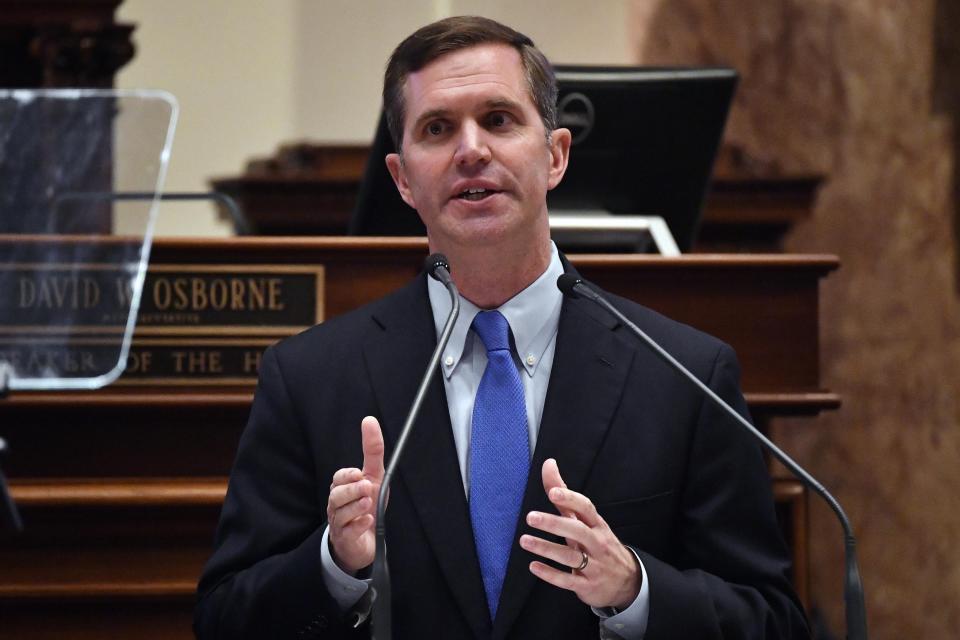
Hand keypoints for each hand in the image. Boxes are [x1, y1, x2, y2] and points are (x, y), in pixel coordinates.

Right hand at [326, 416, 384, 574]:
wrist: (364, 540)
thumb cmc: (367, 505)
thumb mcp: (375, 476)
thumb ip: (372, 451)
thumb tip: (369, 420)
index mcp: (343, 488)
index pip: (338, 478)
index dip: (347, 475)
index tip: (359, 473)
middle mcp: (337, 504)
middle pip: (336, 495)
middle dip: (352, 491)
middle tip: (367, 488)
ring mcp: (339, 523)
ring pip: (340, 513)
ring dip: (356, 507)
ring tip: (369, 503)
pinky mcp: (346, 539)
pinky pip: (348, 532)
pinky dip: (359, 525)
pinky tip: (368, 520)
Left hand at [520, 458, 640, 608]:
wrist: (627, 581)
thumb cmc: (600, 543)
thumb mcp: (586, 521)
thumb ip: (565, 496)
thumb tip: (549, 464)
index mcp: (596, 525)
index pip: (586, 508)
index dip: (570, 499)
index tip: (552, 492)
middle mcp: (596, 543)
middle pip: (577, 531)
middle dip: (554, 523)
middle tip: (530, 517)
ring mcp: (593, 565)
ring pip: (570, 557)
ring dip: (546, 548)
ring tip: (525, 541)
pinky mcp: (587, 585)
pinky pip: (568, 580)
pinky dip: (550, 574)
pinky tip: (534, 566)